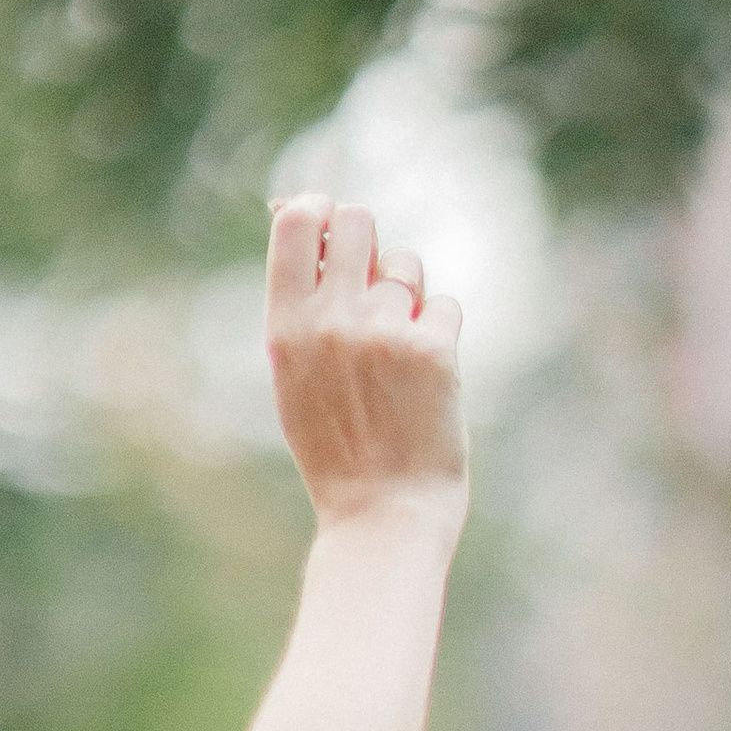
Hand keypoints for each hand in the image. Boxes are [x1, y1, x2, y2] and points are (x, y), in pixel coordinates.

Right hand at [266, 194, 466, 531]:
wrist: (382, 518)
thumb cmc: (339, 452)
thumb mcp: (295, 380)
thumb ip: (302, 308)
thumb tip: (312, 220)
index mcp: (286, 327)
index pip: (298, 220)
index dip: (322, 212)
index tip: (334, 232)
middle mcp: (331, 320)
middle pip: (359, 220)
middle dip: (372, 246)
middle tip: (378, 292)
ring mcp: (383, 332)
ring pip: (407, 266)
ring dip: (409, 298)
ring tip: (400, 355)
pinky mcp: (433, 350)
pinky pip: (444, 305)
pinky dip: (440, 334)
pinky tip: (428, 380)